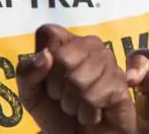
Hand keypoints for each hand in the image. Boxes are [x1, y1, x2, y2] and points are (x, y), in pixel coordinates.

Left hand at [17, 24, 148, 133]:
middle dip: (56, 87)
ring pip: (78, 78)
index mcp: (68, 42)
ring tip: (78, 106)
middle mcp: (92, 45)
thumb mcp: (31, 95)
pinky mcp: (121, 83)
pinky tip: (92, 113)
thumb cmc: (57, 114)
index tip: (45, 78)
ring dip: (72, 102)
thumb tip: (46, 56)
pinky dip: (87, 112)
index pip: (48, 33)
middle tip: (63, 97)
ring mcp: (110, 62)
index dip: (42, 61)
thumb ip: (26, 73)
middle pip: (62, 56)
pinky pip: (93, 96)